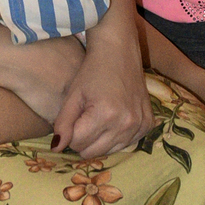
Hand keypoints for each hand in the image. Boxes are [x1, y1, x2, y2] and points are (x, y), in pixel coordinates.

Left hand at [52, 33, 152, 159]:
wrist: (120, 52)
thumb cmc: (92, 72)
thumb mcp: (73, 96)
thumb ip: (63, 124)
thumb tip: (56, 149)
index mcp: (105, 114)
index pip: (78, 144)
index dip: (71, 132)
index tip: (74, 117)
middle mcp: (126, 123)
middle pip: (93, 152)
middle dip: (84, 139)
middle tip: (86, 118)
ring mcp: (140, 125)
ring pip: (109, 151)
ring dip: (101, 140)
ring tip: (100, 117)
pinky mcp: (148, 125)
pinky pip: (127, 144)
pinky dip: (118, 136)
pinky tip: (116, 118)